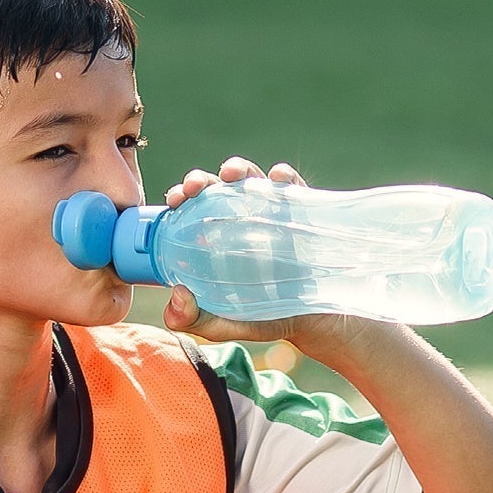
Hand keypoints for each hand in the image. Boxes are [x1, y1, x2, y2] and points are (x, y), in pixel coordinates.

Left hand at [160, 156, 372, 355]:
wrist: (318, 321)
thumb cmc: (268, 317)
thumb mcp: (228, 324)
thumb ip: (195, 319)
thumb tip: (177, 294)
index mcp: (218, 237)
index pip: (193, 209)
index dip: (182, 197)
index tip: (175, 200)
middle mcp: (242, 219)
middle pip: (217, 188)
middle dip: (203, 179)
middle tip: (195, 187)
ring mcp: (273, 213)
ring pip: (252, 179)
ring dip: (239, 169)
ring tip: (232, 175)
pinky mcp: (303, 212)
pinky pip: (294, 187)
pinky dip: (285, 178)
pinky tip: (278, 179)